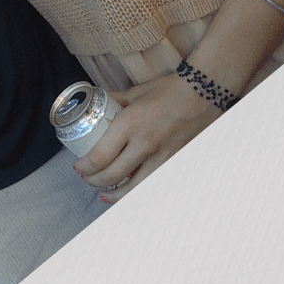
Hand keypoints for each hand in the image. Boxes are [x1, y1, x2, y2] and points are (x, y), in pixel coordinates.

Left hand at [71, 70, 223, 196]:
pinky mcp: (175, 161)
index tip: (78, 166)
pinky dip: (138, 191)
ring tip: (104, 194)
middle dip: (93, 181)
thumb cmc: (171, 88)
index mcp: (130, 124)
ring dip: (114, 195)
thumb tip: (96, 102)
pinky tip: (131, 192)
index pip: (98, 157)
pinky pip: (152, 183)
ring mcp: (162, 156)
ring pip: (132, 189)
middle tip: (87, 178)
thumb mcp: (137, 92)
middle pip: (110, 176)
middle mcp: (144, 144)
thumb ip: (115, 100)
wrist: (205, 90)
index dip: (84, 167)